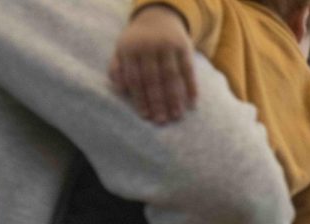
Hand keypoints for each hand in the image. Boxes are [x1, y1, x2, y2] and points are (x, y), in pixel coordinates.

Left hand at [108, 4, 196, 122]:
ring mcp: (167, 46)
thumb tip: (119, 89)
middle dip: (157, 102)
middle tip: (161, 121)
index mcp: (130, 49)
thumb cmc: (137, 41)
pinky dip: (191, 87)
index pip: (134, 79)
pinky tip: (193, 102)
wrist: (158, 16)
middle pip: (153, 80)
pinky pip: (188, 70)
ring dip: (174, 98)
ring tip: (177, 116)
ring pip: (171, 76)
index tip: (146, 116)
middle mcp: (148, 47)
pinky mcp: (183, 46)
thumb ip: (117, 68)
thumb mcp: (122, 49)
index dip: (140, 99)